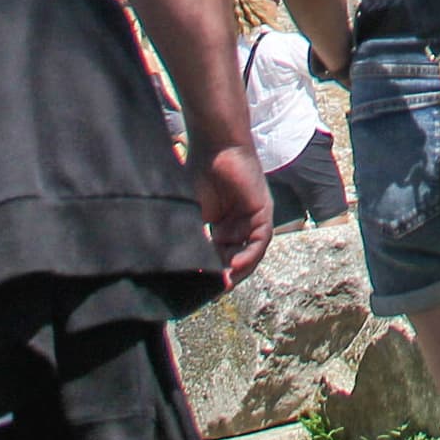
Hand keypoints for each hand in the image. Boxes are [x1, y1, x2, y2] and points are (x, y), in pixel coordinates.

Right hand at [194, 141, 273, 285]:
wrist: (215, 146)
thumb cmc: (199, 172)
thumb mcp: (192, 213)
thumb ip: (192, 237)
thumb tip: (176, 265)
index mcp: (222, 225)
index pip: (220, 257)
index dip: (211, 273)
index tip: (197, 288)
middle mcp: (240, 225)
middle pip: (236, 259)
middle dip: (224, 277)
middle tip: (210, 293)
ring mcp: (253, 219)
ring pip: (249, 254)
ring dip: (238, 271)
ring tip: (222, 285)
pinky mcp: (263, 213)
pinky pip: (260, 242)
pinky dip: (248, 257)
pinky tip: (234, 268)